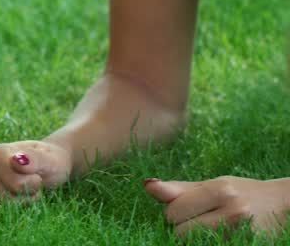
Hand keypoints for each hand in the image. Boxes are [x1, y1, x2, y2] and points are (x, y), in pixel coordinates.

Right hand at [0, 140, 71, 199]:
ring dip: (18, 205)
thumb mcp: (49, 159)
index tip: (37, 177)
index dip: (32, 186)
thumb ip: (35, 159)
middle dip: (25, 197)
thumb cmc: (48, 162)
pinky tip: (16, 199)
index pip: (15, 184)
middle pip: (4, 199)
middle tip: (33, 186)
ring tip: (25, 192)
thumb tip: (17, 161)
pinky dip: (8, 210)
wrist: (45, 166)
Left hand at [145, 176, 289, 237]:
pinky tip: (219, 237)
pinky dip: (209, 244)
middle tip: (202, 220)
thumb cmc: (240, 193)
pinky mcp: (249, 245)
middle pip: (181, 233)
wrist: (282, 205)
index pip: (172, 213)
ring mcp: (244, 233)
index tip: (188, 210)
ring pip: (195, 245)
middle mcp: (234, 212)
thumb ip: (179, 189)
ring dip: (196, 240)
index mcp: (221, 190)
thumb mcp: (211, 185)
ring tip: (212, 229)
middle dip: (184, 228)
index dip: (175, 214)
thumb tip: (147, 185)